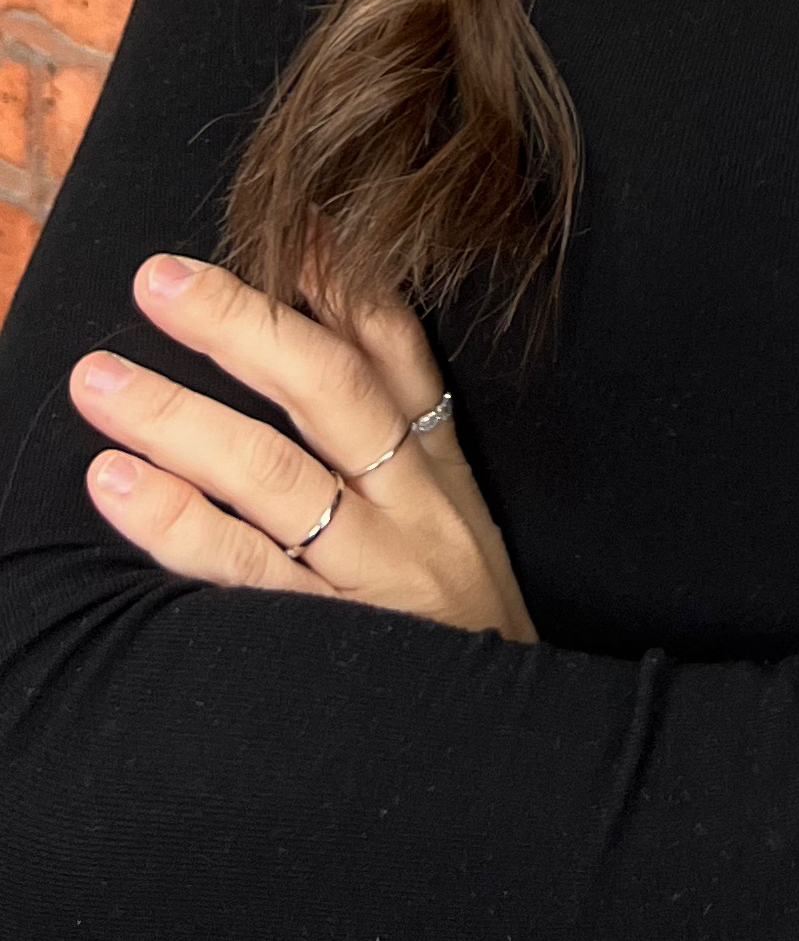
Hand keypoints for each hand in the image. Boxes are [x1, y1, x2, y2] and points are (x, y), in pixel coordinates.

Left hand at [69, 252, 536, 642]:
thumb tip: (327, 325)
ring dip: (179, 416)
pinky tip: (120, 484)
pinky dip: (178, 523)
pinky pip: (246, 574)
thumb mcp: (451, 527)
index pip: (395, 353)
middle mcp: (413, 512)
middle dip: (242, 325)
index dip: (341, 281)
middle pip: (330, 392)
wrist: (520, 760)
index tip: (287, 218)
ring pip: (276, 474)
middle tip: (155, 281)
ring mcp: (375, 577)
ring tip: (99, 380)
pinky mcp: (335, 645)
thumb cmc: (460, 641)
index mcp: (438, 475)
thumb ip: (397, 436)